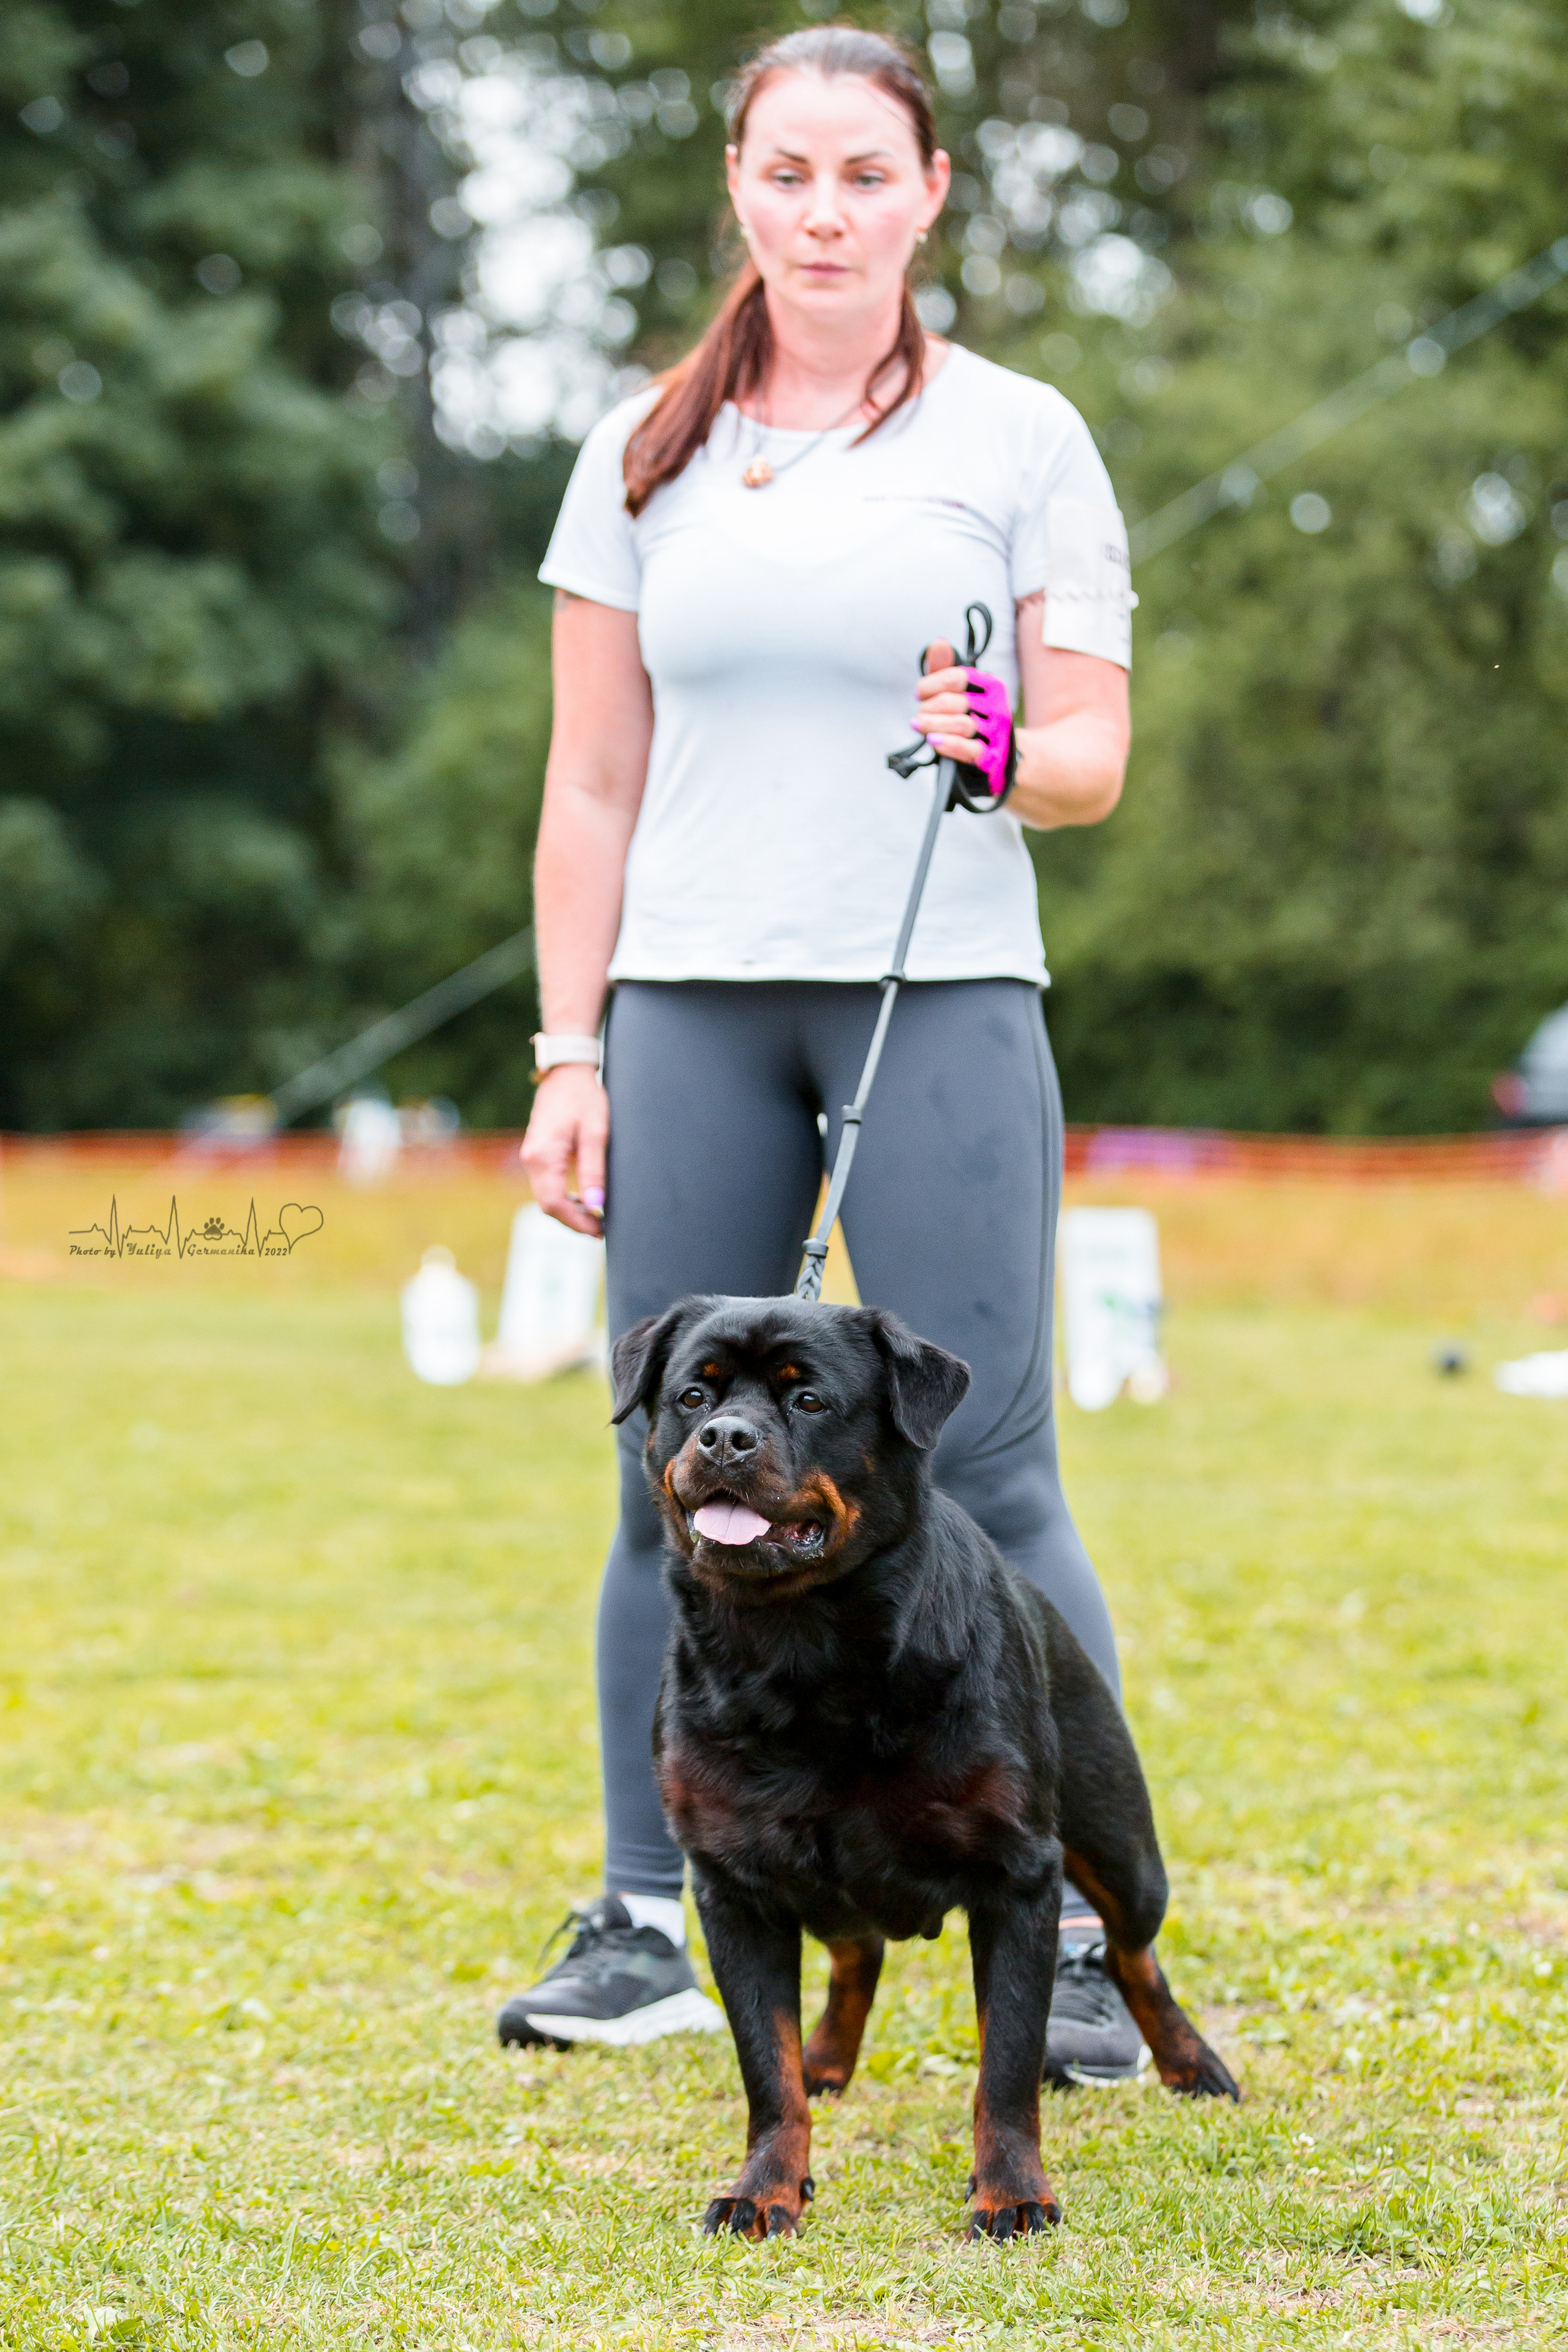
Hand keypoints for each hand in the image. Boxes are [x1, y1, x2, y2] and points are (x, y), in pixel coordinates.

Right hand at [521, 1064, 607, 1235]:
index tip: (600, 1230)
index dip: (577, 1222)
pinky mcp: (537, 1155)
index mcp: (543, 1156)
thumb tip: (597, 1204)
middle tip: (602, 1228)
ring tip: (597, 1217)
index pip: (554, 1203)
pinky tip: (584, 1200)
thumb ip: (594, 1169)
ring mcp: (531, 1157)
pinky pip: (546, 1186)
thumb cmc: (583, 1097)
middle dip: (574, 1221)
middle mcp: (531, 1159)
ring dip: (570, 1212)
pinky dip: (564, 1198)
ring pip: (546, 1198)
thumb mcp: (596, 1131)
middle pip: (548, 1205)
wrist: (565, 1073)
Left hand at [913, 637, 1015, 800]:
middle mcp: (996, 706)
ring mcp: (996, 732)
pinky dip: (948, 744)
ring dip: (933, 725)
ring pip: (960, 724)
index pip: (955, 677)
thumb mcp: (962, 694)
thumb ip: (945, 670)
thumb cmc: (976, 721)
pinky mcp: (992, 757)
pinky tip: (933, 741)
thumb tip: (938, 643)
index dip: (930, 685)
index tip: (920, 694)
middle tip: (920, 716)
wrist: (1005, 756)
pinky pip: (968, 749)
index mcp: (990, 686)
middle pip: (953, 702)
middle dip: (928, 709)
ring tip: (921, 727)